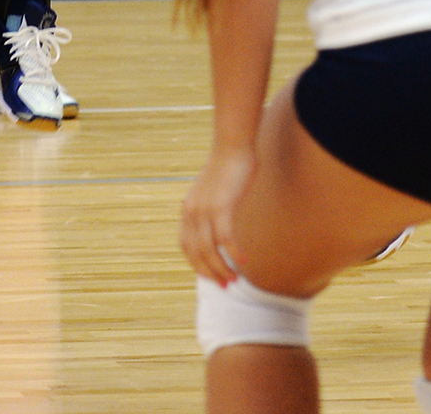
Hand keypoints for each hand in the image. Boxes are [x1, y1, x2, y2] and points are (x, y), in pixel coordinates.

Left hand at [180, 145, 255, 281]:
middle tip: (225, 285)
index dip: (197, 265)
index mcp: (187, 209)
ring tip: (234, 279)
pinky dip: (233, 252)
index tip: (210, 276)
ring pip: (210, 250)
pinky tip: (244, 261)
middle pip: (197, 253)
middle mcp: (192, 212)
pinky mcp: (222, 206)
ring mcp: (205, 209)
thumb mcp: (210, 192)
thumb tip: (214, 227)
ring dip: (222, 268)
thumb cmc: (226, 168)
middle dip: (210, 273)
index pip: (186, 246)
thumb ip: (208, 210)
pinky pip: (226, 237)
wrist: (232, 146)